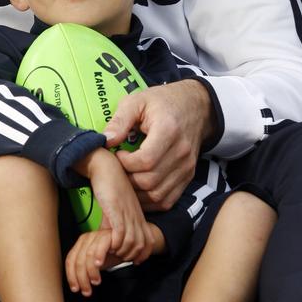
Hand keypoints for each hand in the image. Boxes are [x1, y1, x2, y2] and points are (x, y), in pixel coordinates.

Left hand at [65, 229, 114, 295]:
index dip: (71, 276)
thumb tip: (77, 285)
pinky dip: (99, 256)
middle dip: (82, 278)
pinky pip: (101, 247)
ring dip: (91, 271)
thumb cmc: (109, 254)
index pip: (70, 260)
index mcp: (80, 244)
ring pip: (88, 255)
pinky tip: (99, 265)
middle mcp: (87, 239)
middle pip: (78, 260)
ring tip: (96, 281)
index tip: (76, 288)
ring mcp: (96, 236)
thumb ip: (85, 270)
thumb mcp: (94, 263)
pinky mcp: (107, 235)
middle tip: (87, 290)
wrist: (124, 244)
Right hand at [75, 148, 153, 260]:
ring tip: (109, 251)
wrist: (105, 166)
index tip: (130, 259)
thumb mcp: (119, 205)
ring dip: (121, 252)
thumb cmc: (110, 185)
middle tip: (116, 256)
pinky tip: (106, 243)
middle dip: (130, 256)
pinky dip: (114, 244)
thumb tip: (114, 237)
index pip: (149, 241)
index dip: (142, 254)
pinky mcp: (116, 209)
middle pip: (143, 245)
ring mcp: (127, 212)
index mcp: (138, 214)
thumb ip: (119, 220)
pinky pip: (121, 233)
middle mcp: (136, 214)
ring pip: (133, 242)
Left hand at [105, 80, 216, 210]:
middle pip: (149, 181)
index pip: (145, 160)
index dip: (125, 163)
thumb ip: (120, 120)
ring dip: (136, 192)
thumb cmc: (163, 102)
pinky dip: (149, 200)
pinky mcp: (188, 176)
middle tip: (118, 167)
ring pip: (157, 195)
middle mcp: (181, 152)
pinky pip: (167, 200)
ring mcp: (187, 167)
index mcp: (168, 130)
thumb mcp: (138, 101)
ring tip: (126, 177)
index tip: (117, 153)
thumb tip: (105, 141)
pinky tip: (137, 188)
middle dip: (127, 179)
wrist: (196, 106)